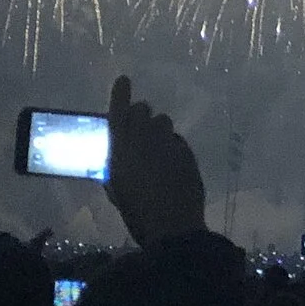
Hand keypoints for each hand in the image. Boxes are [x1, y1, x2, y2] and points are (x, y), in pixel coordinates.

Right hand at [104, 75, 206, 247]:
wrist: (172, 225)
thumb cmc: (136, 212)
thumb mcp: (117, 189)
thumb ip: (116, 167)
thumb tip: (118, 157)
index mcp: (122, 146)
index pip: (119, 109)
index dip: (121, 93)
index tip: (123, 80)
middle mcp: (145, 137)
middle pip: (143, 110)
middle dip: (140, 115)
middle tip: (138, 131)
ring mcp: (170, 142)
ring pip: (163, 122)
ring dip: (158, 130)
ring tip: (156, 150)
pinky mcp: (188, 151)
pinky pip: (177, 140)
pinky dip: (172, 146)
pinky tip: (171, 164)